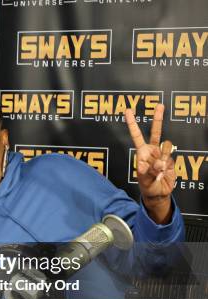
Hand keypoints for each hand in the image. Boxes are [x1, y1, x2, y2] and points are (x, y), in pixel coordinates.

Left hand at [125, 104, 175, 222]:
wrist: (158, 192)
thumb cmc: (147, 185)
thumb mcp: (143, 180)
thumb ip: (148, 171)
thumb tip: (155, 163)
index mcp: (141, 152)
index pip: (136, 135)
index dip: (132, 123)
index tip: (128, 110)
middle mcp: (151, 150)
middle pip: (156, 132)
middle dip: (158, 118)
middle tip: (160, 105)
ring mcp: (162, 154)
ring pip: (166, 146)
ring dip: (163, 157)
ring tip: (158, 170)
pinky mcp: (171, 159)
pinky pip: (171, 157)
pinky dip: (167, 165)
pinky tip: (164, 172)